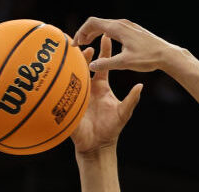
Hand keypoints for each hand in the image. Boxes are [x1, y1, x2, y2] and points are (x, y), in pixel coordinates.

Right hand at [71, 35, 141, 154]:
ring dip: (73, 64)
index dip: (104, 51)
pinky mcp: (68, 103)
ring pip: (73, 74)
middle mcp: (88, 87)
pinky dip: (60, 81)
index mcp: (101, 86)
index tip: (106, 38)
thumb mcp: (123, 113)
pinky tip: (58, 72)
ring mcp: (77, 93)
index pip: (102, 65)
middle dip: (85, 53)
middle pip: (85, 65)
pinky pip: (63, 90)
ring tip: (74, 54)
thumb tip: (140, 86)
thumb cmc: (111, 129)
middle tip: (86, 44)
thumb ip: (131, 99)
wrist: (97, 145)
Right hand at [74, 17, 174, 72]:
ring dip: (95, 33)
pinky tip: (105, 43)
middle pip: (97, 22)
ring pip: (106, 25)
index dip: (80, 32)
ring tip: (88, 43)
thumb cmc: (148, 58)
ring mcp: (129, 25)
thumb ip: (106, 64)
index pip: (92, 23)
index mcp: (118, 28)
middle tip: (79, 44)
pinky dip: (104, 33)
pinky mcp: (134, 30)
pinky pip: (114, 28)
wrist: (168, 54)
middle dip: (85, 32)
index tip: (75, 44)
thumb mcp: (125, 63)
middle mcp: (122, 23)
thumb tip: (91, 66)